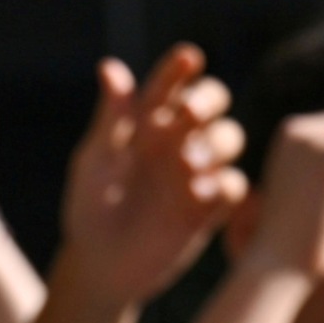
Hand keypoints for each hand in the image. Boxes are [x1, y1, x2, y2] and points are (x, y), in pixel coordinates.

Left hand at [58, 46, 246, 303]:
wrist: (100, 266)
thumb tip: (110, 67)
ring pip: (230, 138)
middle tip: (189, 114)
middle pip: (212, 102)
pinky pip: (234, 186)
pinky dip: (225, 184)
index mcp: (147, 122)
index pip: (170, 85)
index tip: (188, 57)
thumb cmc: (89, 208)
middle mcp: (177, 140)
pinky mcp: (209, 208)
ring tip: (188, 163)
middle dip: (208, 100)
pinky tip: (201, 194)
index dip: (181, 68)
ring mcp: (197, 172)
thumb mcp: (94, 163)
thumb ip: (109, 119)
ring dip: (216, 142)